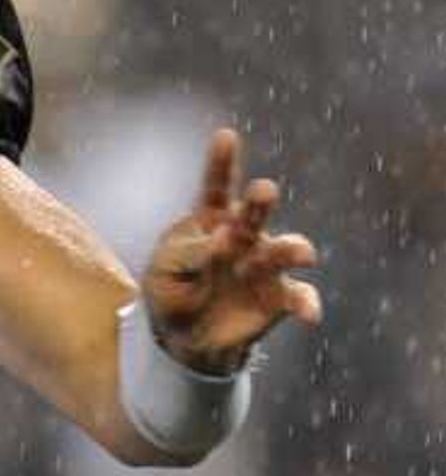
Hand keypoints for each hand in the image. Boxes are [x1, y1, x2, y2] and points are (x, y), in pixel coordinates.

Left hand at [142, 127, 322, 372]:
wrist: (186, 338)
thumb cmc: (173, 292)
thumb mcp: (166, 272)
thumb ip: (190, 254)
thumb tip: (224, 240)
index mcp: (211, 220)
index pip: (215, 187)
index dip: (222, 163)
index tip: (225, 137)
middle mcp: (244, 236)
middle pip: (252, 215)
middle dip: (258, 203)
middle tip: (263, 190)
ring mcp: (264, 264)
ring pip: (282, 251)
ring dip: (291, 250)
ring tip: (302, 254)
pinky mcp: (278, 296)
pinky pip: (298, 296)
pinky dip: (307, 303)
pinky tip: (310, 314)